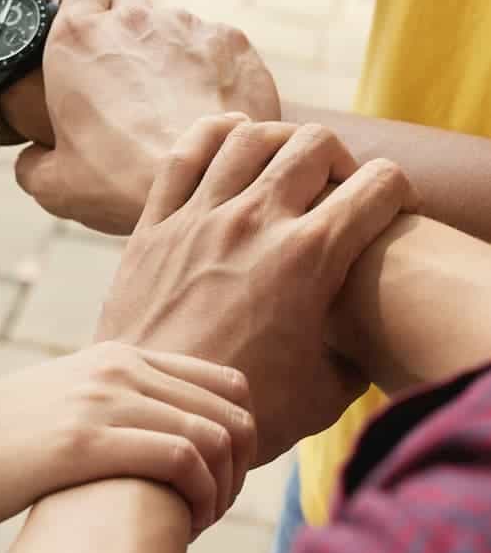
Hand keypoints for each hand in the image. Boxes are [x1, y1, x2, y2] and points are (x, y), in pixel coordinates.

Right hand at [0, 342, 254, 544]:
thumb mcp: (63, 408)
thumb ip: (113, 406)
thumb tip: (163, 437)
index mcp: (115, 356)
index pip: (227, 384)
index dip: (240, 438)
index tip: (216, 482)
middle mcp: (115, 367)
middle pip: (233, 412)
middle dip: (240, 471)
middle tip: (211, 509)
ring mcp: (99, 400)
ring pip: (217, 437)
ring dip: (224, 492)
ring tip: (197, 522)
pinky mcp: (83, 442)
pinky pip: (182, 461)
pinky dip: (201, 500)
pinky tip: (183, 526)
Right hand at [15, 0, 281, 234]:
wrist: (203, 183)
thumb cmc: (119, 181)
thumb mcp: (52, 185)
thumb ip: (33, 162)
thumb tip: (32, 160)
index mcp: (78, 38)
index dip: (84, 5)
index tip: (86, 36)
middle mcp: (133, 18)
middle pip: (128, 6)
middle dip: (125, 35)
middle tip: (126, 87)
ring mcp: (187, 25)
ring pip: (173, 25)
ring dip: (168, 54)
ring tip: (170, 106)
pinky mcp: (233, 42)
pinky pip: (215, 44)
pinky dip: (210, 68)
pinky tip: (206, 108)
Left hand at [96, 115, 419, 462]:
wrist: (154, 418)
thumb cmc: (244, 413)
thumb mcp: (326, 392)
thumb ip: (356, 352)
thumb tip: (364, 339)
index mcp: (310, 257)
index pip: (382, 184)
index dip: (399, 192)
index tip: (389, 212)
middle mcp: (255, 222)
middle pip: (313, 143)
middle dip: (339, 157)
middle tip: (335, 188)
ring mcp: (198, 219)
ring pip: (247, 136)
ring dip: (278, 139)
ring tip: (284, 164)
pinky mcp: (153, 227)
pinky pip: (183, 155)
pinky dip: (212, 135)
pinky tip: (228, 142)